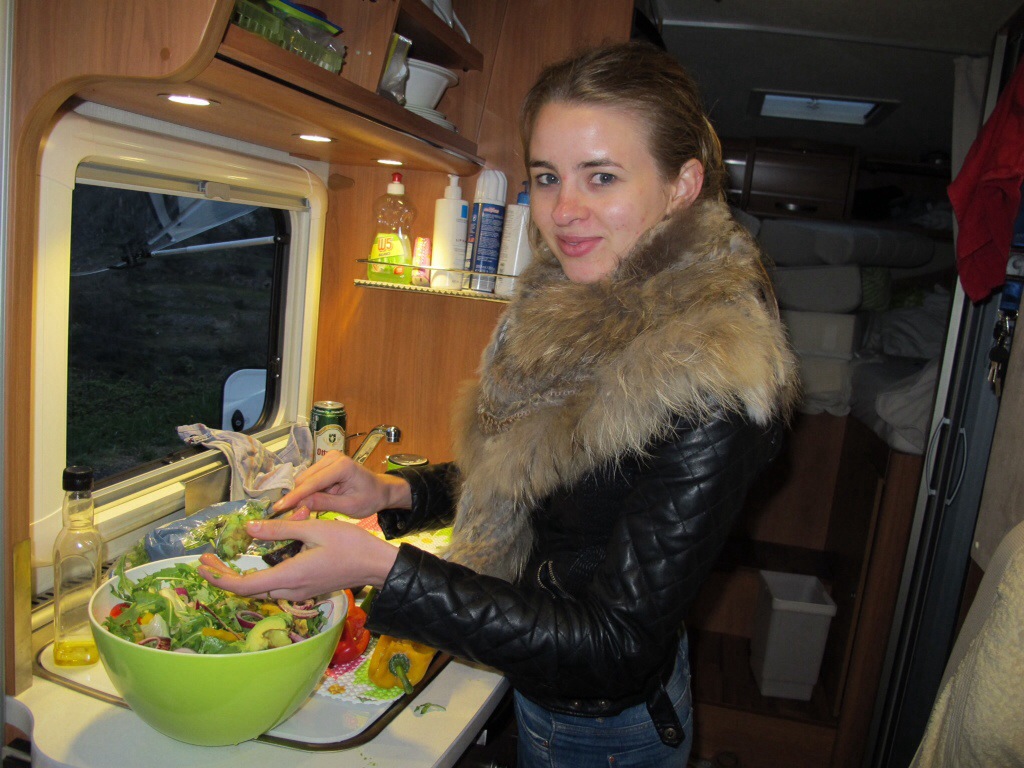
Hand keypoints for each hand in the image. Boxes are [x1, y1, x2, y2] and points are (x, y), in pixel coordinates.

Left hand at [196, 517, 399, 600]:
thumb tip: (249, 529)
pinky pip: (275, 586)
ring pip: (261, 589)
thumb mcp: (313, 529)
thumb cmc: (349, 545)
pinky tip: (256, 561)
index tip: (203, 566)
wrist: (375, 564)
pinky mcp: (306, 589)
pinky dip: (258, 576)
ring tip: (224, 560)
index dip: (219, 579)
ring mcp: (299, 592)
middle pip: (248, 590)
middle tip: (207, 561)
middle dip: (223, 577)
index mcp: (289, 576)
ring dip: (240, 577)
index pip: (244, 586)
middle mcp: (290, 589)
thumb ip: (279, 530)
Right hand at [274, 451, 411, 518]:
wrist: (380, 490)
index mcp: (342, 466)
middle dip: (297, 497)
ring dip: (302, 495)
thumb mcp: (349, 506)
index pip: (312, 482)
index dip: (295, 496)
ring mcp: (328, 459)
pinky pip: (309, 480)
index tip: (279, 508)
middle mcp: (333, 457)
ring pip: (304, 479)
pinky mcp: (324, 464)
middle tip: (291, 516)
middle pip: (304, 479)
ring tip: (303, 512)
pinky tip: (310, 504)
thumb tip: (300, 504)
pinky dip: (307, 492)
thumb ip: (325, 504)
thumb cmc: (370, 498)